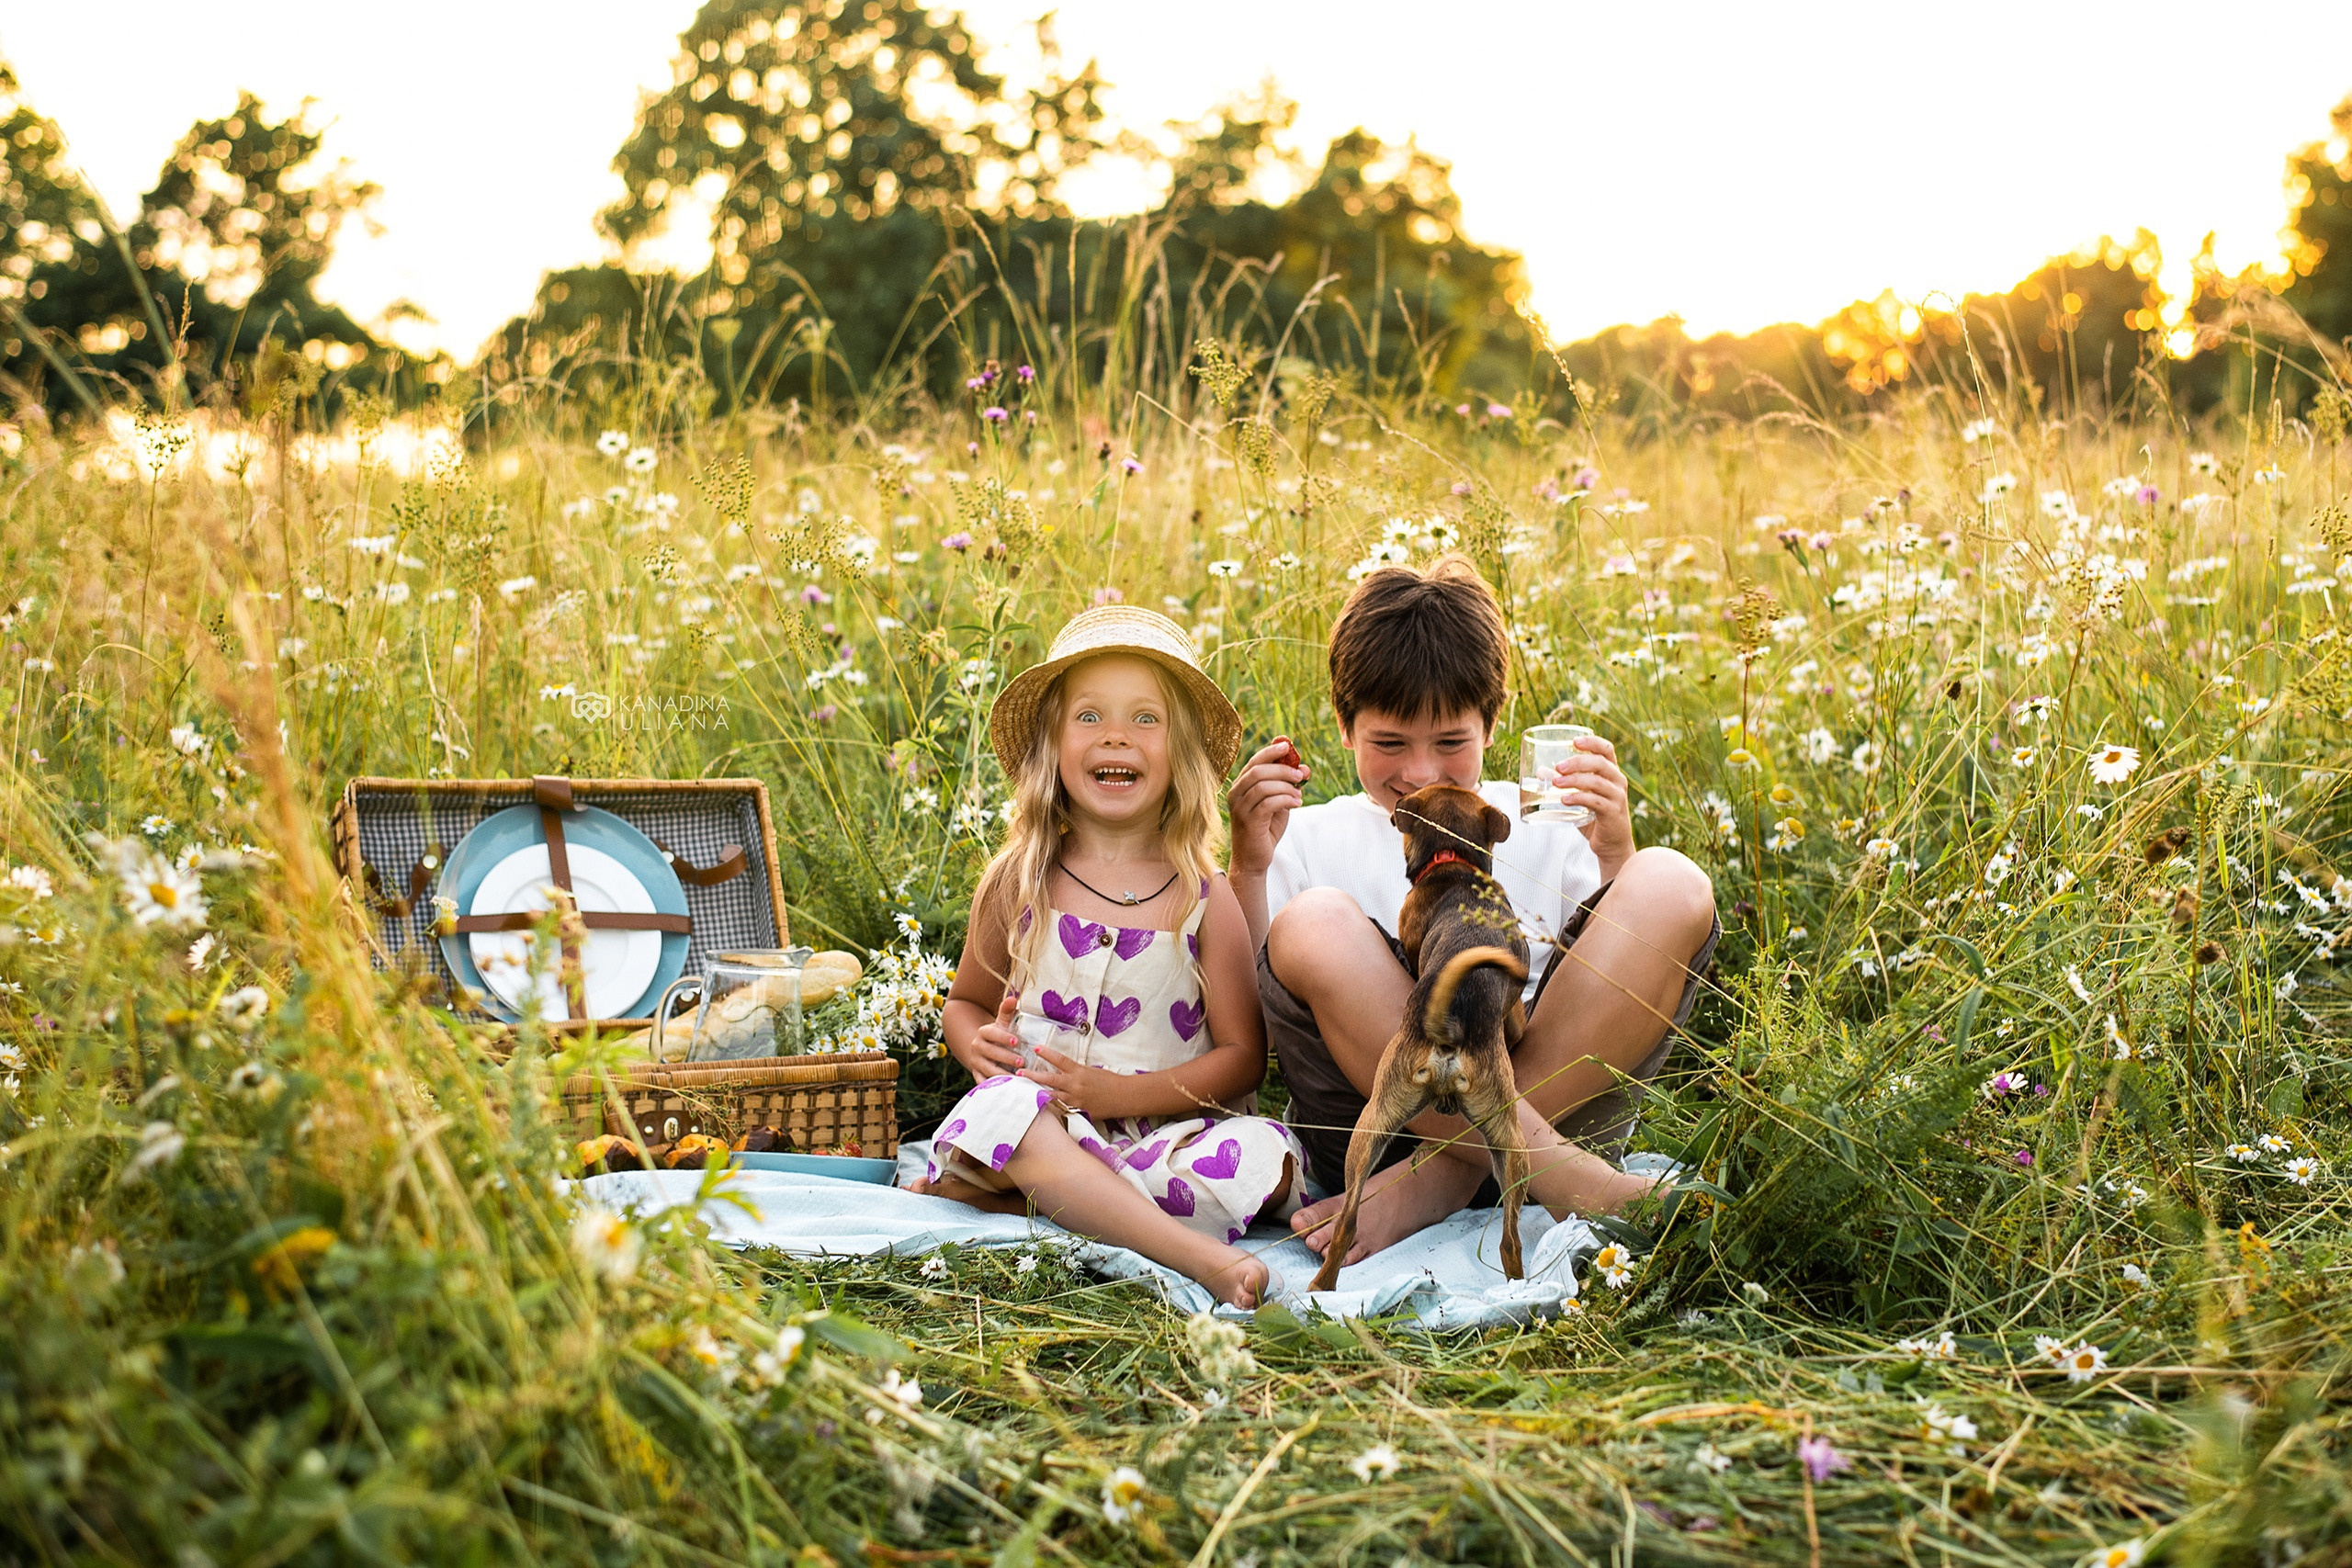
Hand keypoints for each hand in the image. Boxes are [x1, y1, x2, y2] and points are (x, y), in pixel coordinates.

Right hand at [954, 990, 1025, 1081]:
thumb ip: (1007, 1012)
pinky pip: (983, 1083)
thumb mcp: (1002, 1023)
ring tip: (1018, 1079)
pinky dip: (993, 1088)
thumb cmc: (999, 1036)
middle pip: (989, 1052)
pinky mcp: (976, 1075)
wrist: (983, 1051)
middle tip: (1022, 1062)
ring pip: (987, 1069)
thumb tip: (1013, 998)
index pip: (991, 1033)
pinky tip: (1007, 1091)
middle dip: (1006, 1057)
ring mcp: (975, 1062)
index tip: (1017, 1041)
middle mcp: (976, 1047)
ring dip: (1001, 1074)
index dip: (1003, 1037)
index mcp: (983, 1032)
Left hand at [1020, 1044, 1118, 1116]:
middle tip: (1018, 1073)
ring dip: (1036, 1094)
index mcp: (1079, 1071)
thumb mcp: (1091, 1071)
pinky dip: (1050, 1109)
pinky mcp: (1078, 1112)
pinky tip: (1038, 1109)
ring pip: (1051, 1097)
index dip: (1046, 1053)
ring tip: (1022, 1092)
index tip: (1035, 1048)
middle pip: (1049, 1079)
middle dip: (1032, 1076)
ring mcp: (1075, 1100)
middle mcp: (1075, 1085)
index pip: (1060, 1060)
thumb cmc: (1109, 1081)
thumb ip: (1075, 1072)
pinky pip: (1061, 1111)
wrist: (1124, 1096)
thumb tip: (1060, 1071)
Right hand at [1226, 736, 1308, 876]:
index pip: (1253, 762)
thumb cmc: (1265, 830)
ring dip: (1286, 787)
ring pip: (1263, 785)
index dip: (1270, 752)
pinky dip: (1286, 800)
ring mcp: (1240, 808)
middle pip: (1258, 771)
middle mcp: (1236, 795)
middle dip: (1283, 769)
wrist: (1253, 860)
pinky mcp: (1249, 822)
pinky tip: (1296, 804)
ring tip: (1299, 795)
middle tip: (1300, 775)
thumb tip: (1304, 768)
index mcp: (1240, 787)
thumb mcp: (1278, 804)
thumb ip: (1288, 786)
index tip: (1287, 746)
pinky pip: (1269, 803)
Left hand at [1549, 735, 1635, 880]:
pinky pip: (1596, 802)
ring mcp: (1617, 797)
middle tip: (1558, 767)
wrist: (1612, 846)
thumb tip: (1540, 772)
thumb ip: (1564, 785)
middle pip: (1600, 763)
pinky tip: (1564, 799)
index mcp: (1611, 773)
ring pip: (1596, 782)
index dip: (1592, 742)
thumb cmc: (1594, 818)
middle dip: (1577, 762)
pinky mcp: (1613, 813)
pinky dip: (1579, 798)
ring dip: (1574, 780)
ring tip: (1555, 783)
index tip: (1574, 741)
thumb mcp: (1579, 798)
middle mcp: (1617, 782)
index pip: (1606, 749)